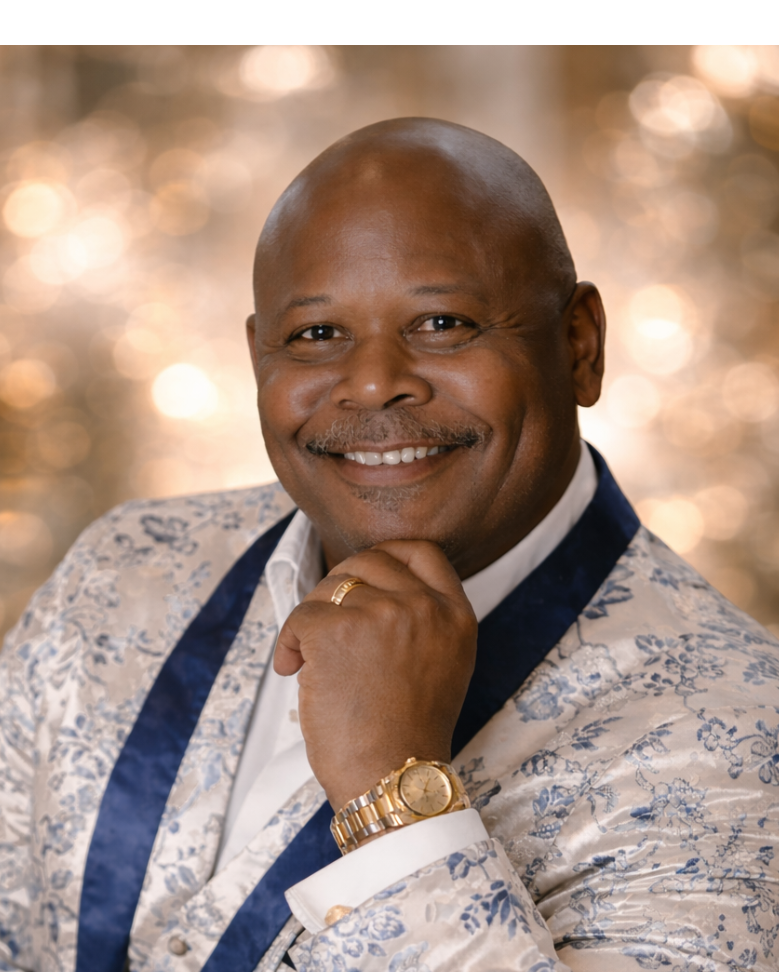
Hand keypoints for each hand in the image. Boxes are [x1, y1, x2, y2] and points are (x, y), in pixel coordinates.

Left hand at [274, 541, 476, 811]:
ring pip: (330, 587)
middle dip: (339, 588)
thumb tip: (368, 587)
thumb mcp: (443, 664)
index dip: (387, 557)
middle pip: (368, 561)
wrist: (392, 780)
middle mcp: (423, 606)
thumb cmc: (408, 734)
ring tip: (309, 659)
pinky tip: (293, 668)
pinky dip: (288, 642)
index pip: (422, 551)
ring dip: (311, 619)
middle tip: (326, 625)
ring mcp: (381, 614)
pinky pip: (300, 615)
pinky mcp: (336, 630)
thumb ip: (422, 619)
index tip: (364, 579)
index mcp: (455, 614)